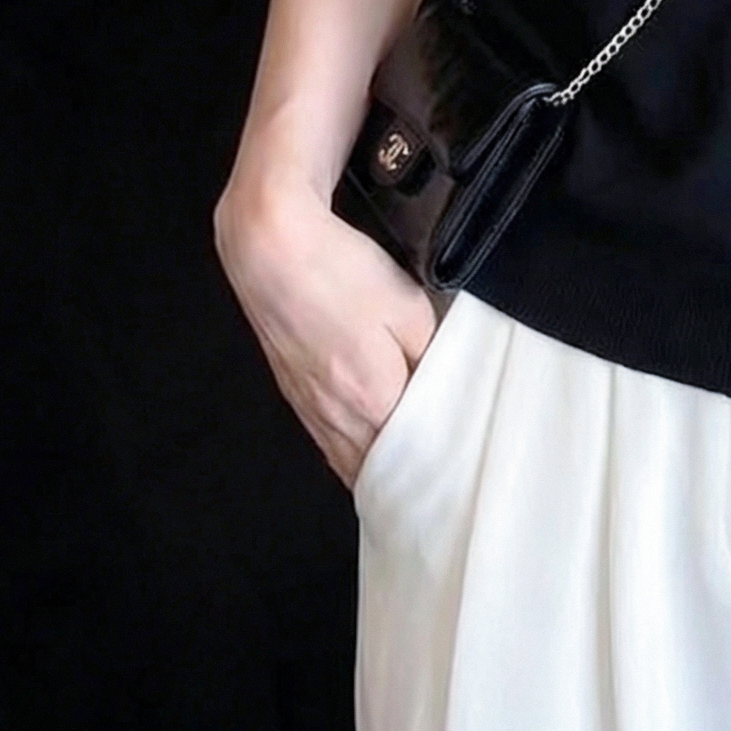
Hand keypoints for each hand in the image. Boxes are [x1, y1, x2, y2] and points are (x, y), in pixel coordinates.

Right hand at [214, 171, 447, 489]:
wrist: (270, 250)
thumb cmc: (343, 275)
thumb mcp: (409, 309)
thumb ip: (430, 358)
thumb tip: (442, 392)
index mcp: (372, 402)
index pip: (411, 457)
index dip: (436, 467)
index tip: (460, 471)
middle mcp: (335, 417)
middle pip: (375, 468)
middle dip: (406, 476)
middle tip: (437, 480)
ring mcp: (308, 407)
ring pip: (347, 457)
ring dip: (375, 467)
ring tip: (406, 471)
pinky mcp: (291, 390)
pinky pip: (327, 438)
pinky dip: (349, 449)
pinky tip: (364, 442)